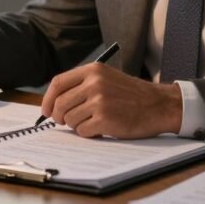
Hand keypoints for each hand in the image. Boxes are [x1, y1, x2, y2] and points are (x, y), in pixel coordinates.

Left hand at [41, 63, 182, 138]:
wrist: (158, 105)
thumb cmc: (131, 94)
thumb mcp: (107, 78)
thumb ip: (82, 85)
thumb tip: (54, 103)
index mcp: (93, 70)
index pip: (58, 83)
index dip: (48, 99)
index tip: (46, 110)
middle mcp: (94, 83)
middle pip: (60, 104)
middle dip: (59, 116)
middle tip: (65, 121)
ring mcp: (99, 101)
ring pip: (70, 119)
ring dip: (76, 125)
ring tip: (91, 122)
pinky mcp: (105, 119)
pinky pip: (82, 131)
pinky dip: (88, 133)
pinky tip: (100, 128)